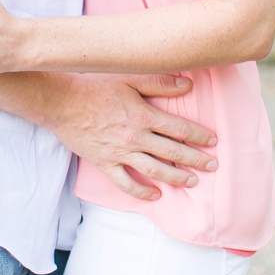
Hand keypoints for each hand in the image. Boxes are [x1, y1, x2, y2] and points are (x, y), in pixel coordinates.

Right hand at [43, 72, 217, 201]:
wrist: (61, 103)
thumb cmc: (94, 88)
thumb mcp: (128, 79)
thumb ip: (159, 82)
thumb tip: (188, 84)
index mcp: (143, 115)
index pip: (180, 128)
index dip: (200, 135)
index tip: (213, 141)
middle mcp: (136, 137)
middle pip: (173, 152)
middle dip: (196, 159)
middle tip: (213, 165)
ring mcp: (120, 153)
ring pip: (156, 170)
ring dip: (177, 177)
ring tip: (192, 181)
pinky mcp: (105, 163)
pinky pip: (126, 183)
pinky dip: (142, 191)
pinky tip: (156, 195)